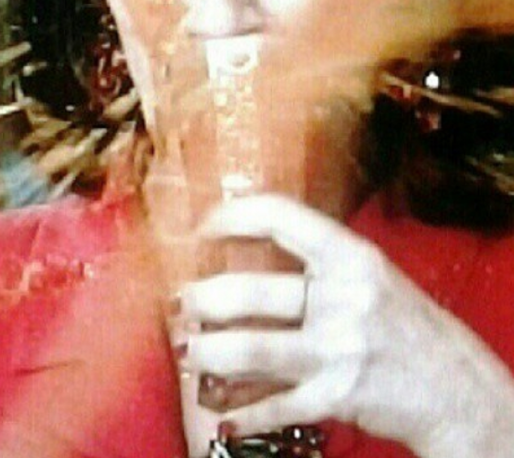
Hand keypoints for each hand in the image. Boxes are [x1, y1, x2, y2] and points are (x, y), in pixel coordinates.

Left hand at [180, 194, 513, 457]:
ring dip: (206, 352)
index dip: (232, 217)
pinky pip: (273, 405)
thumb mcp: (370, 274)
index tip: (202, 227)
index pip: (281, 217)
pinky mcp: (337, 397)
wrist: (454, 382)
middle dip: (200, 299)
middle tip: (179, 303)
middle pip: (250, 291)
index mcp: (351, 255)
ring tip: (187, 350)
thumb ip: (317, 260)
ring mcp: (340, 349)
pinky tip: (222, 415)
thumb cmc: (404, 322)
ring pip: (250, 350)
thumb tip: (248, 247)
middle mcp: (344, 296)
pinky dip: (240, 413)